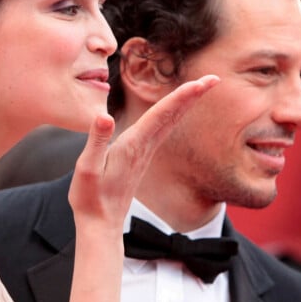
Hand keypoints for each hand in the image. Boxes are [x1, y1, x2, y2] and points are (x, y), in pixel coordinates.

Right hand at [68, 74, 219, 232]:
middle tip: (214, 78)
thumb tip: (104, 116)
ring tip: (201, 87)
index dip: (181, 96)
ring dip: (186, 101)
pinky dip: (173, 113)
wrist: (102, 223)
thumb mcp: (86, 169)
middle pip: (173, 114)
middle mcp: (145, 145)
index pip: (161, 113)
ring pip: (171, 120)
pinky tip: (178, 108)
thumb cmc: (91, 197)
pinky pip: (163, 128)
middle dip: (193, 94)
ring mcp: (146, 150)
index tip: (201, 83)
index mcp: (134, 144)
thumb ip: (96, 142)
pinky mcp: (142, 155)